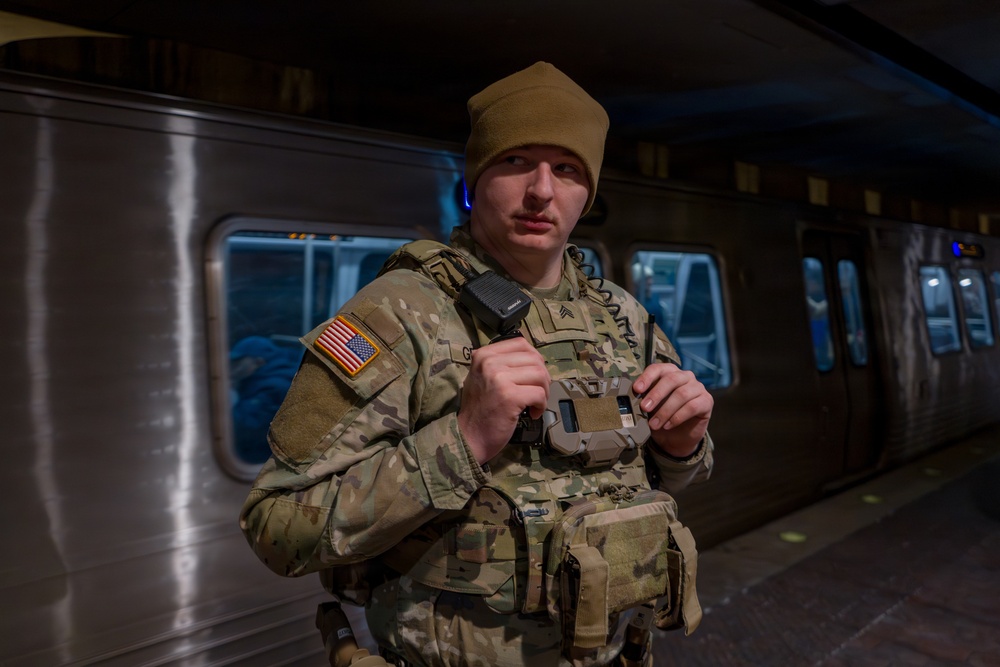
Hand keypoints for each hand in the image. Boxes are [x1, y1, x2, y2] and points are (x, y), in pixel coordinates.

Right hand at [458, 337, 549, 463]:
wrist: (468, 436)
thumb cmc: (479, 409)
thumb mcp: (482, 377)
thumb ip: (502, 363)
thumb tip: (533, 358)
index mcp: (484, 355)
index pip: (521, 344)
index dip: (534, 359)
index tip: (532, 376)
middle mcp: (490, 362)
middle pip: (534, 359)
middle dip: (542, 378)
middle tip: (536, 393)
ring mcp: (499, 378)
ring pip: (540, 374)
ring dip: (544, 392)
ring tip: (534, 404)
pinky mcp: (509, 396)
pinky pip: (539, 394)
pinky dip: (541, 405)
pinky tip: (532, 413)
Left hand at [633, 363, 712, 458]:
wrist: (677, 437)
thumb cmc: (662, 416)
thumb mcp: (650, 408)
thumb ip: (644, 399)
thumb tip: (631, 399)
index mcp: (669, 372)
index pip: (658, 368)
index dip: (647, 377)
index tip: (637, 389)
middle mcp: (685, 376)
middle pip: (671, 379)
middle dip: (656, 394)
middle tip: (644, 408)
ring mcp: (698, 387)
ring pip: (682, 394)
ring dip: (665, 411)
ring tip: (654, 424)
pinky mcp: (707, 401)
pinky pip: (692, 406)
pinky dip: (678, 417)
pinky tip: (668, 425)